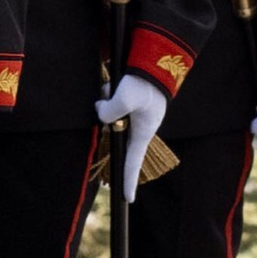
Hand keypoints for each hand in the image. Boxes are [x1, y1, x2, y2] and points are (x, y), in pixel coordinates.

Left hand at [97, 69, 168, 201]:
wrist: (157, 58)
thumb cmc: (145, 82)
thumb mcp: (125, 98)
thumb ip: (109, 111)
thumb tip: (99, 112)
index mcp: (143, 132)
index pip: (133, 161)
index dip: (129, 180)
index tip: (127, 199)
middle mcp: (139, 125)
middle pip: (114, 130)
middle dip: (108, 117)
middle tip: (113, 99)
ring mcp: (134, 113)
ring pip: (110, 112)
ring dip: (109, 99)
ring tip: (116, 85)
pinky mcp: (129, 99)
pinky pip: (112, 99)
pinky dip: (110, 90)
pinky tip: (115, 79)